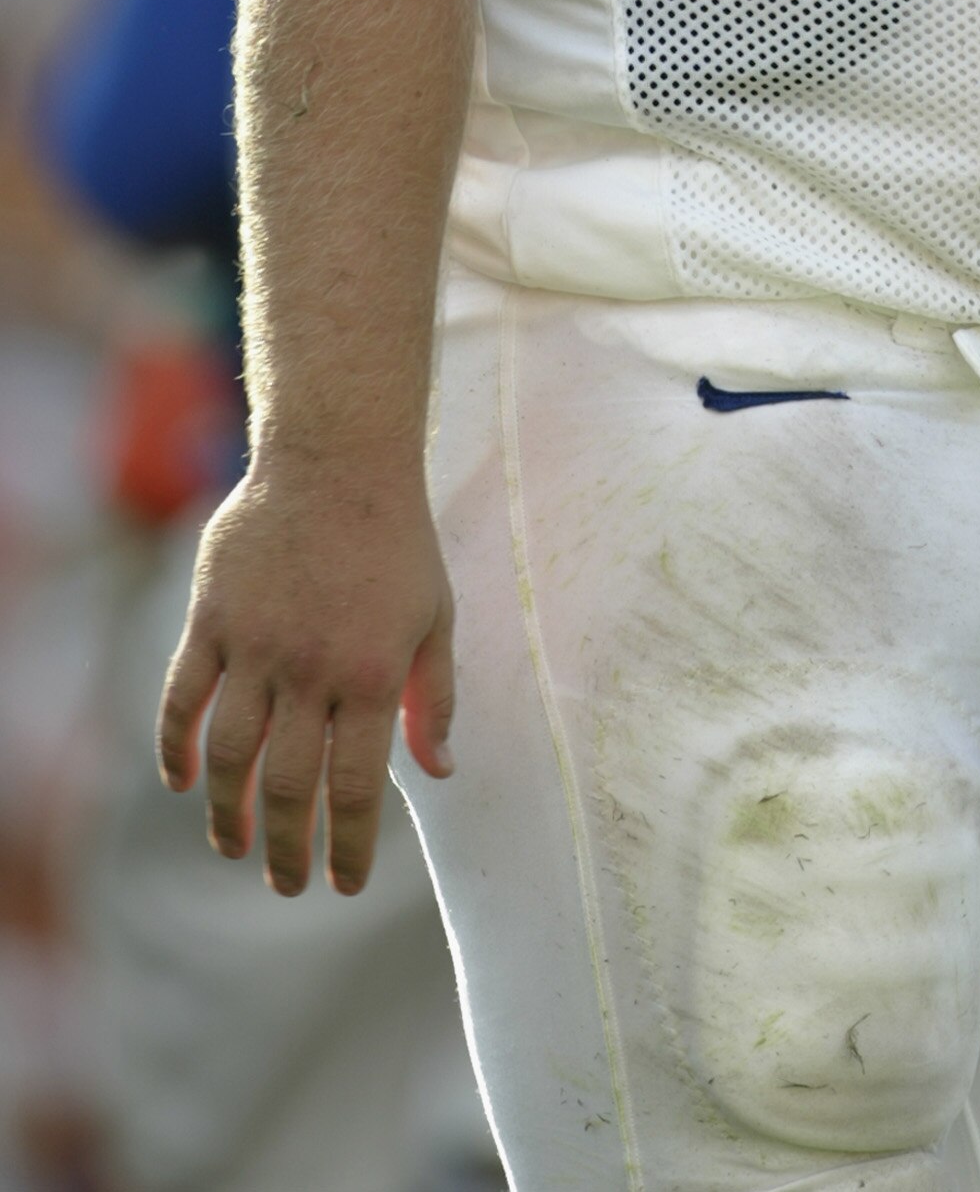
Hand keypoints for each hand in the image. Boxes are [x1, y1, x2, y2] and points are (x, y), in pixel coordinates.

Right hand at [157, 457, 453, 895]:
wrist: (338, 459)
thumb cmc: (397, 541)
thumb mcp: (436, 616)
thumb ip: (434, 698)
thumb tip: (439, 772)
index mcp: (371, 675)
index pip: (357, 788)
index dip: (349, 847)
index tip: (343, 886)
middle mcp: (310, 669)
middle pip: (288, 786)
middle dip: (286, 849)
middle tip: (285, 886)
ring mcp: (255, 645)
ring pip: (229, 754)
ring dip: (226, 812)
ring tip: (232, 847)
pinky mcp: (212, 620)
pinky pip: (182, 698)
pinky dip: (173, 747)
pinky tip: (179, 782)